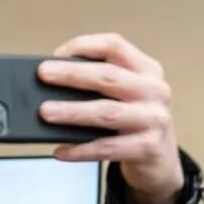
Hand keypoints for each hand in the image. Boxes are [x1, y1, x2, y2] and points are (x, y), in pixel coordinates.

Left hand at [37, 33, 182, 203]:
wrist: (160, 158)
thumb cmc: (133, 121)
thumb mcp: (126, 94)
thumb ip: (100, 84)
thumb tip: (53, 83)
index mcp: (147, 70)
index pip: (115, 46)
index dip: (85, 46)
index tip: (57, 53)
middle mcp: (154, 90)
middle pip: (108, 77)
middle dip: (72, 75)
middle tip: (43, 74)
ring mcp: (153, 119)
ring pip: (106, 112)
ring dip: (72, 112)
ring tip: (45, 112)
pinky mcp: (147, 147)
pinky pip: (106, 148)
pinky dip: (80, 150)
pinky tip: (60, 151)